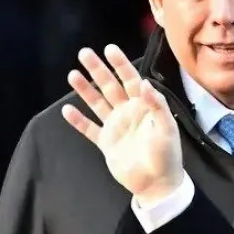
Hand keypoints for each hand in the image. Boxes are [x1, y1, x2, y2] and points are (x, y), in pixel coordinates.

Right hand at [61, 45, 183, 206]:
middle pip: (110, 86)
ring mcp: (116, 127)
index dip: (121, 65)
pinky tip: (66, 109)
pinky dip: (78, 120)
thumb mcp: (166, 128)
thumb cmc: (166, 155)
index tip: (109, 49)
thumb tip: (144, 82)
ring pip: (97, 103)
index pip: (131, 80)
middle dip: (98, 70)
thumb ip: (157, 105)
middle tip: (84, 53)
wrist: (156, 184)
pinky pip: (89, 129)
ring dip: (85, 89)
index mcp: (144, 107)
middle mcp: (128, 113)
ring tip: (72, 74)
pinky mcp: (106, 143)